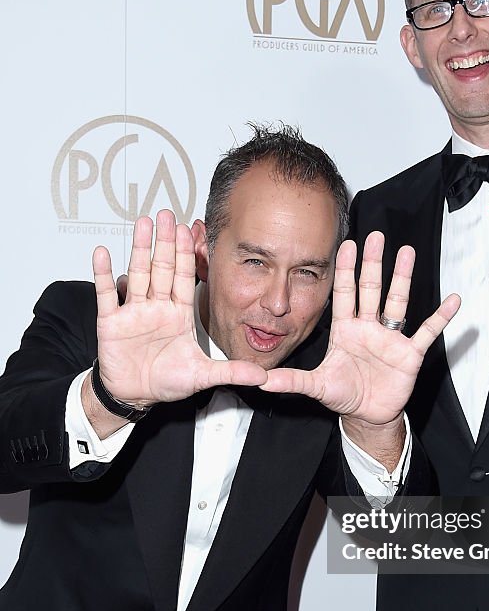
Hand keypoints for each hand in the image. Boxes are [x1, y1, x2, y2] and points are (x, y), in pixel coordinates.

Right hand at [91, 209, 266, 409]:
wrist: (135, 395)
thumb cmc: (166, 381)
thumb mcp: (202, 375)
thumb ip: (231, 372)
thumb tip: (262, 375)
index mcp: (179, 314)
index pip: (185, 278)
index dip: (187, 254)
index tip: (190, 230)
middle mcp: (157, 307)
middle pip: (162, 268)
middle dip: (165, 242)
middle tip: (167, 215)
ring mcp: (134, 312)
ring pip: (138, 273)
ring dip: (140, 249)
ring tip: (143, 224)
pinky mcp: (112, 322)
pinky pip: (107, 294)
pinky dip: (104, 274)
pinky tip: (103, 253)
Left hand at [261, 231, 459, 423]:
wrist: (367, 415)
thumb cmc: (344, 394)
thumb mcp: (316, 386)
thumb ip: (292, 380)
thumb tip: (262, 381)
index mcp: (346, 330)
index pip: (345, 293)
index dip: (346, 271)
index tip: (347, 245)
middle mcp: (369, 327)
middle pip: (371, 289)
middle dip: (373, 263)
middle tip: (376, 236)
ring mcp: (390, 338)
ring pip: (397, 302)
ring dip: (403, 278)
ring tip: (408, 253)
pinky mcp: (410, 354)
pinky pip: (427, 331)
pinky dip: (440, 317)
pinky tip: (452, 301)